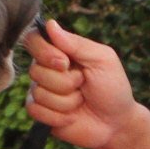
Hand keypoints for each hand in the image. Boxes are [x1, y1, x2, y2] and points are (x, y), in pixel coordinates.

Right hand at [25, 19, 141, 148]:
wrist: (117, 124)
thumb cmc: (113, 88)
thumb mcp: (103, 60)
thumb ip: (77, 43)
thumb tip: (50, 24)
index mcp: (58, 51)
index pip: (33, 39)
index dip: (44, 52)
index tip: (65, 63)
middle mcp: (45, 69)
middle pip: (36, 70)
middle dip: (65, 82)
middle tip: (82, 85)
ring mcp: (41, 90)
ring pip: (39, 93)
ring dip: (67, 102)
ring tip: (80, 101)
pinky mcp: (40, 112)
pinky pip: (35, 110)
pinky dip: (58, 116)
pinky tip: (71, 116)